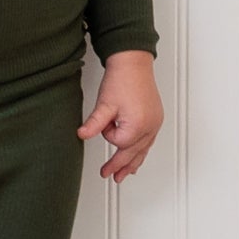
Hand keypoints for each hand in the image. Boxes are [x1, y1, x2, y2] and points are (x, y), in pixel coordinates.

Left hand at [79, 51, 163, 178]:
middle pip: (133, 152)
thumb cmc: (121, 79)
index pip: (118, 142)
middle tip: (110, 176)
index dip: (107, 133)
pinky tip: (137, 156)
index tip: (104, 120)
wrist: (133, 62)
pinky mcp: (155, 118)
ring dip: (133, 162)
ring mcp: (155, 123)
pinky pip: (148, 141)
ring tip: (124, 175)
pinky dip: (141, 150)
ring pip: (143, 150)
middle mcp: (150, 127)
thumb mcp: (104, 104)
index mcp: (138, 125)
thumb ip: (94, 123)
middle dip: (120, 165)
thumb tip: (82, 135)